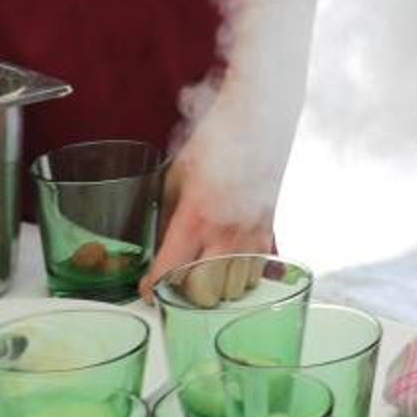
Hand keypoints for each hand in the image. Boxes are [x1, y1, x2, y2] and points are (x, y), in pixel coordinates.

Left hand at [141, 143, 277, 296]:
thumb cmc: (216, 140)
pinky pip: (254, 273)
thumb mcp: (176, 175)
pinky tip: (230, 263)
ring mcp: (250, 236)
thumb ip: (167, 213)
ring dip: (217, 288)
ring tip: (205, 275)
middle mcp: (224, 234)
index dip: (153, 289)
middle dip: (186, 294)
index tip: (148, 289)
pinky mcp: (268, 233)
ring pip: (233, 290)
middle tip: (177, 283)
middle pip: (203, 294)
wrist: (258, 121)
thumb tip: (160, 241)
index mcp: (194, 218)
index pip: (169, 273)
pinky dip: (241, 276)